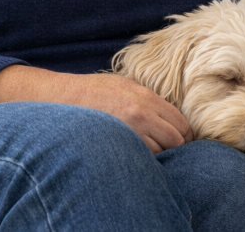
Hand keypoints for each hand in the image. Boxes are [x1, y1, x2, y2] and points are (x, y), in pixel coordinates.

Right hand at [0, 65, 192, 153]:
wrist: (60, 98)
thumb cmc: (91, 91)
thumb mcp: (123, 84)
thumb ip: (147, 98)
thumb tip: (167, 114)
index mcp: (145, 97)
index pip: (180, 122)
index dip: (184, 134)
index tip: (180, 141)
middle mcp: (142, 113)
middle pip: (177, 139)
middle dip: (176, 147)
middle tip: (169, 151)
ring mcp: (129, 130)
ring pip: (161, 152)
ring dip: (159, 154)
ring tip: (147, 153)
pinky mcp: (117, 143)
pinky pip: (141, 159)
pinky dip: (142, 161)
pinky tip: (133, 156)